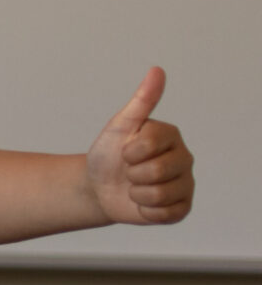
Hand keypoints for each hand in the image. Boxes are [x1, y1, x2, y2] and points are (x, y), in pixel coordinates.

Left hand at [84, 68, 192, 226]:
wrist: (98, 187)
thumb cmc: (109, 154)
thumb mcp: (120, 126)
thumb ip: (141, 101)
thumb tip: (157, 70)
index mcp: (171, 136)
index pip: (148, 145)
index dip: (128, 152)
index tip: (126, 151)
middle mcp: (184, 159)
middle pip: (155, 172)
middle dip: (131, 174)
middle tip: (129, 171)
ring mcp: (185, 184)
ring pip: (159, 195)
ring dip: (136, 194)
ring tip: (135, 187)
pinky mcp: (181, 208)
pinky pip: (165, 214)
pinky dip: (145, 211)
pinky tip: (142, 202)